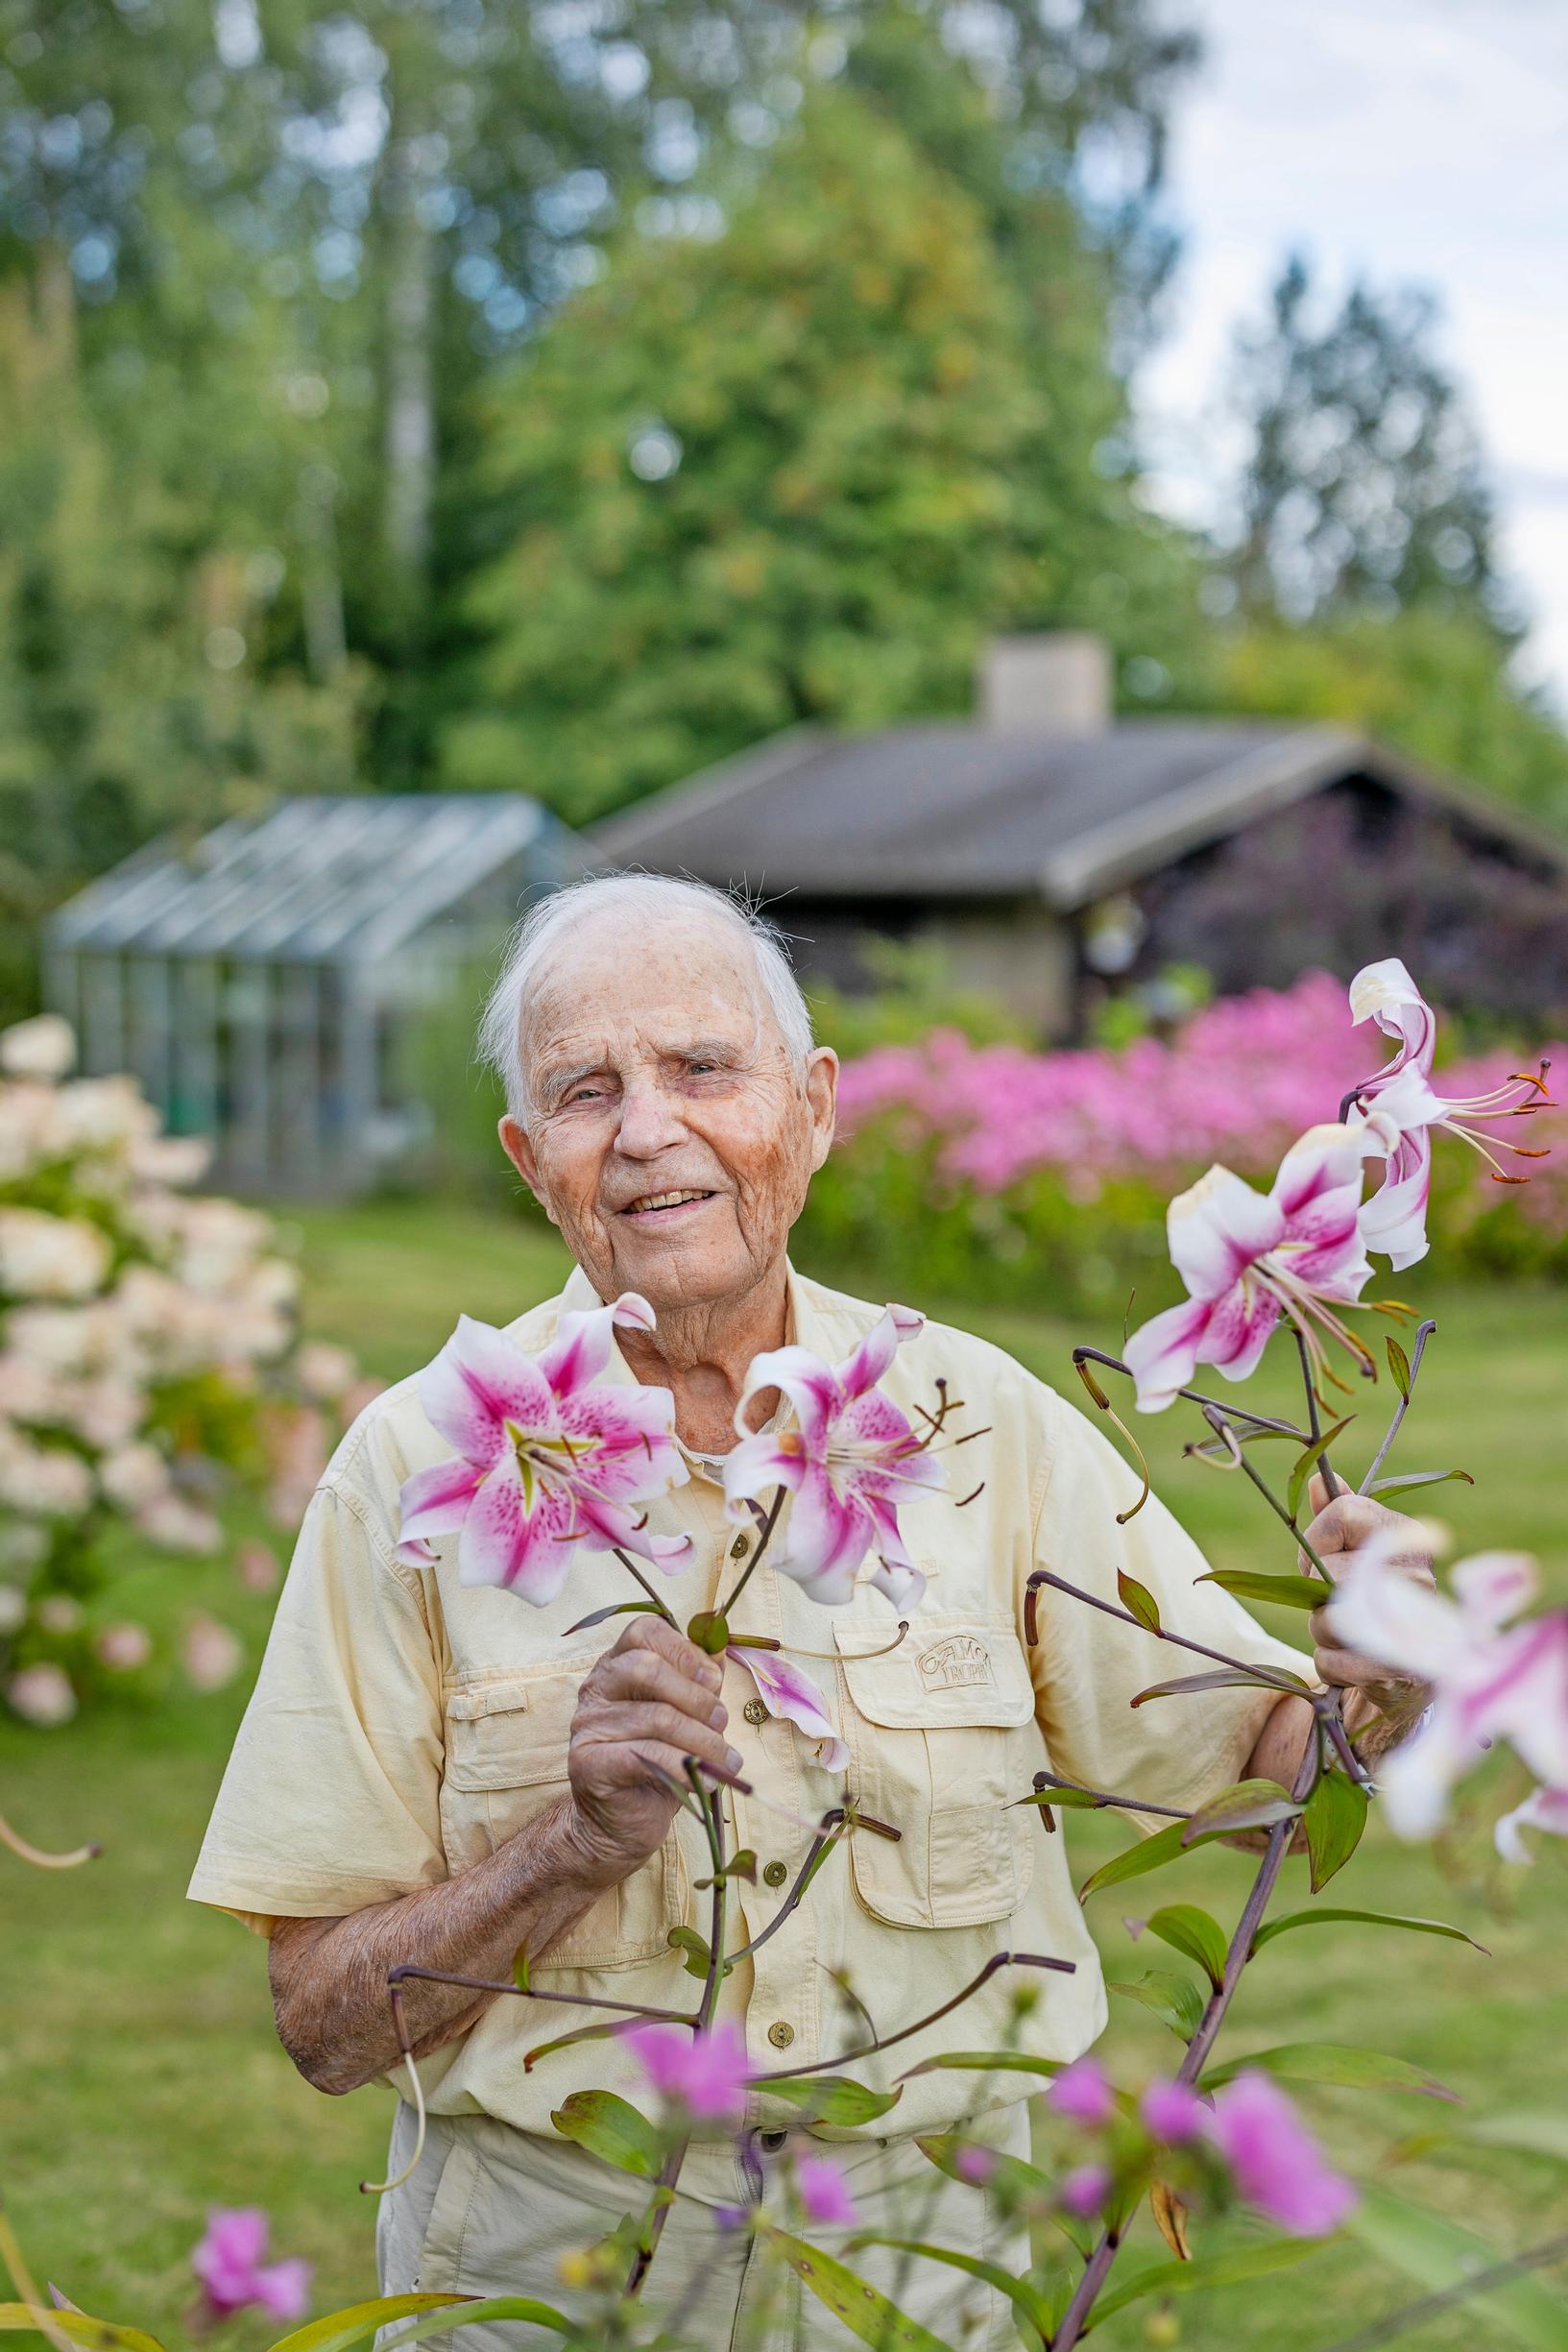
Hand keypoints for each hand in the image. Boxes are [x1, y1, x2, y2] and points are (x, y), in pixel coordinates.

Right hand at [564, 1618, 742, 1886]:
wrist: (621, 1824)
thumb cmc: (658, 1764)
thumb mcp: (686, 1716)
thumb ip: (699, 1681)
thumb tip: (720, 1647)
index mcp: (617, 1665)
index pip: (644, 1631)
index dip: (684, 1650)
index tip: (713, 1681)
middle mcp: (596, 1688)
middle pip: (646, 1667)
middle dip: (696, 1696)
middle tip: (722, 1721)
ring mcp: (587, 1725)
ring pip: (656, 1718)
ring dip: (703, 1741)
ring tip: (726, 1760)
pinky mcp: (588, 1763)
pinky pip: (646, 1755)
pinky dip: (685, 1767)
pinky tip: (708, 1780)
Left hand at [1301, 1472, 1434, 1736]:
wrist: (1412, 1666)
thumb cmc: (1372, 1597)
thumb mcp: (1357, 1549)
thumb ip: (1335, 1515)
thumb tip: (1315, 1482)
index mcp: (1406, 1534)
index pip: (1341, 1513)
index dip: (1316, 1541)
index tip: (1318, 1562)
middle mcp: (1418, 1573)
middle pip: (1331, 1572)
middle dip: (1316, 1594)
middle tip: (1334, 1603)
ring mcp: (1415, 1622)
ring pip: (1329, 1619)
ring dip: (1322, 1631)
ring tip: (1346, 1632)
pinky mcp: (1402, 1669)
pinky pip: (1332, 1660)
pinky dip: (1331, 1663)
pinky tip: (1353, 1659)